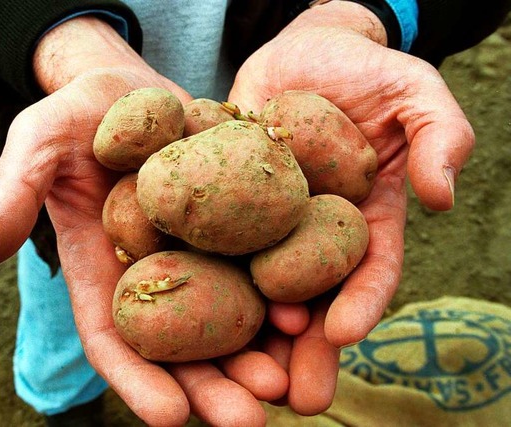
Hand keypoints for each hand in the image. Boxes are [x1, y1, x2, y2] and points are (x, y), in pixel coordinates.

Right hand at [0, 16, 285, 425]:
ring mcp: (200, 251)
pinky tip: (315, 315)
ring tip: (289, 383)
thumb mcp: (38, 146)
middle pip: (183, 342)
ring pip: (230, 315)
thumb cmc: (77, 117)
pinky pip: (265, 262)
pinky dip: (287, 292)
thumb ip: (10, 195)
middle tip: (250, 418)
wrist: (130, 87)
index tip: (170, 419)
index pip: (116, 337)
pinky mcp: (239, 222)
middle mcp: (155, 271)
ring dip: (260, 353)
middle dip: (213, 386)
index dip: (138, 379)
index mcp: (103, 269)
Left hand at [229, 1, 474, 413]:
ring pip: (255, 281)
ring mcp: (264, 220)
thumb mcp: (414, 91)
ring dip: (248, 331)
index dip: (359, 301)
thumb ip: (439, 134)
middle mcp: (312, 231)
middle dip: (303, 347)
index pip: (367, 267)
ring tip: (236, 376)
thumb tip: (442, 196)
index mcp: (364, 218)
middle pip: (310, 295)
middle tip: (292, 397)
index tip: (343, 335)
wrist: (300, 53)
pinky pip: (207, 236)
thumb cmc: (364, 69)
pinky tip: (179, 302)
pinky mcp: (223, 201)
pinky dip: (196, 269)